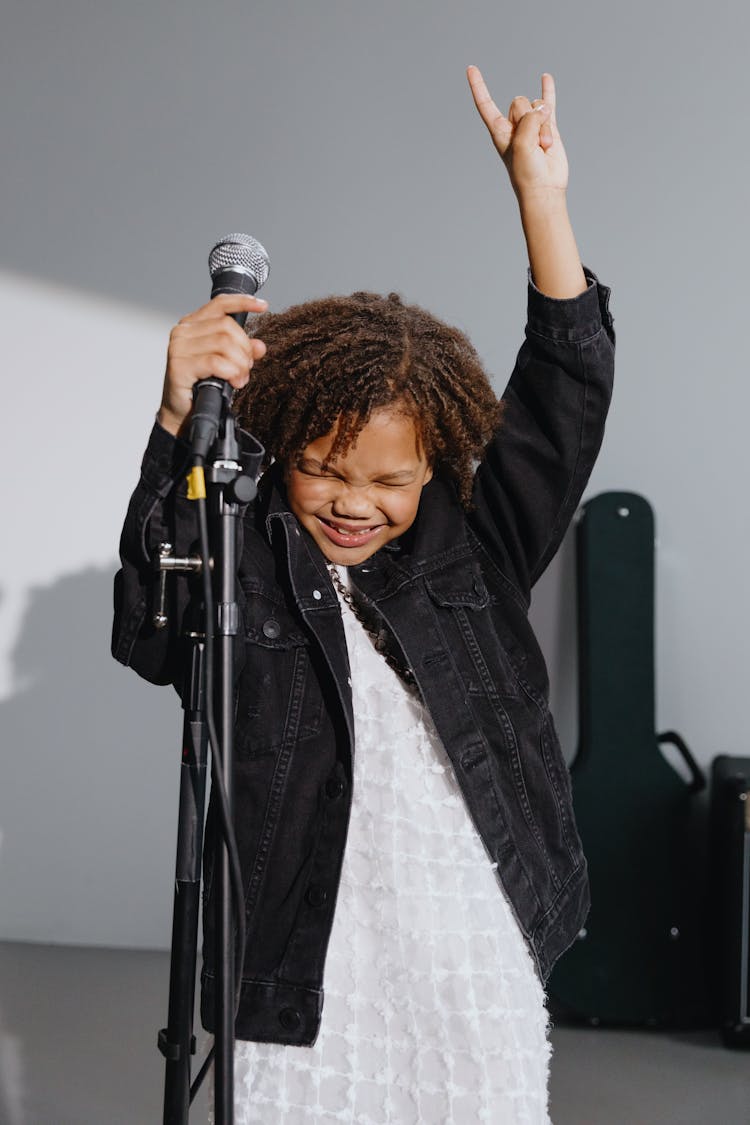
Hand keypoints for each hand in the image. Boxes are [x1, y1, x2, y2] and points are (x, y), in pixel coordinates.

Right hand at [158, 294, 267, 436]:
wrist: (181, 412)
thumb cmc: (200, 386)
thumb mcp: (226, 365)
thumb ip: (241, 351)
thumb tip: (259, 346)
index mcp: (193, 324)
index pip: (220, 304)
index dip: (243, 302)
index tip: (263, 306)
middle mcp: (183, 331)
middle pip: (227, 326)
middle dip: (244, 349)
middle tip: (246, 368)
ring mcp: (179, 347)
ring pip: (224, 343)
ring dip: (240, 364)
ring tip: (240, 379)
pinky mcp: (179, 365)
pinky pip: (215, 362)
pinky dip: (231, 372)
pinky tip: (233, 381)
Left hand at [467, 69, 568, 199]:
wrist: (545, 188)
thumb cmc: (527, 172)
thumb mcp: (522, 144)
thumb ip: (530, 120)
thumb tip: (544, 108)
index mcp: (499, 131)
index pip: (486, 104)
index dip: (478, 86)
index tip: (471, 68)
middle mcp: (514, 126)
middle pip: (520, 101)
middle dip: (529, 117)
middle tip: (532, 142)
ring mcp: (532, 125)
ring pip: (538, 106)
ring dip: (544, 125)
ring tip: (543, 146)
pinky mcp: (548, 127)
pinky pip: (548, 103)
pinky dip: (548, 91)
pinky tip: (546, 77)